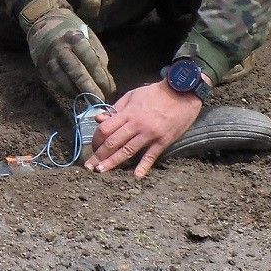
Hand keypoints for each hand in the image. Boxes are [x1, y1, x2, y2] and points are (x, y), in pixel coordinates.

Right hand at [21, 0, 115, 101]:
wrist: (44, 20)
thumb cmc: (72, 31)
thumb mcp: (89, 37)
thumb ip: (97, 58)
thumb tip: (106, 82)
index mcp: (76, 39)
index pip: (91, 61)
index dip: (101, 78)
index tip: (110, 91)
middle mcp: (61, 49)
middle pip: (76, 72)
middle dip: (89, 90)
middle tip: (99, 102)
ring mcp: (49, 59)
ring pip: (63, 80)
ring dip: (77, 93)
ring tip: (88, 101)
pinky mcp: (41, 67)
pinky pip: (54, 84)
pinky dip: (65, 92)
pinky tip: (75, 96)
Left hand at [85, 79, 202, 177]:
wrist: (181, 94)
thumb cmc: (154, 93)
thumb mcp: (132, 95)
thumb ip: (116, 109)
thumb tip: (99, 119)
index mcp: (127, 113)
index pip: (106, 129)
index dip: (96, 139)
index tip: (91, 147)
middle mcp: (136, 125)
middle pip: (113, 142)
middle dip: (99, 155)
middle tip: (89, 166)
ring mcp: (150, 134)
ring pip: (128, 151)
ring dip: (113, 162)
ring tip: (101, 171)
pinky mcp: (163, 141)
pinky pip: (151, 155)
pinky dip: (143, 166)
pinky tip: (136, 176)